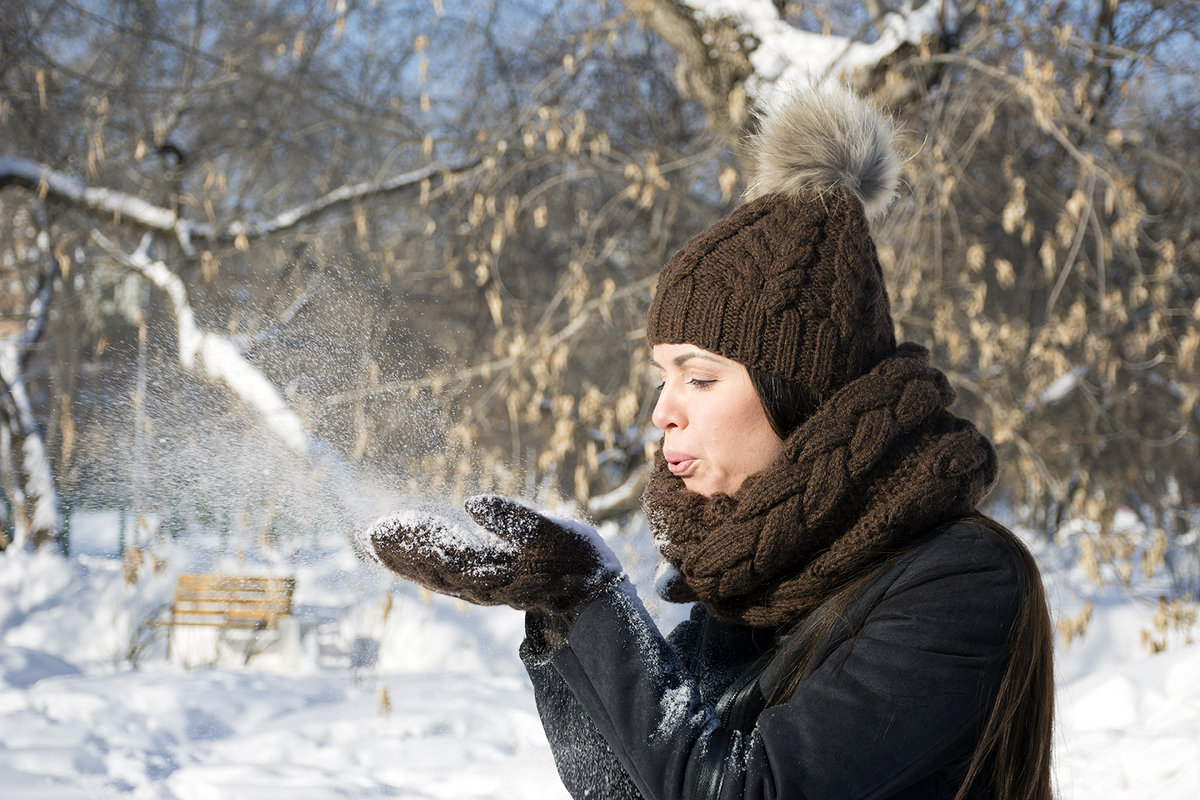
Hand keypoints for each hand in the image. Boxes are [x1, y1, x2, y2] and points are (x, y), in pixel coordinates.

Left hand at [366, 495, 622, 622]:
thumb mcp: (554, 531)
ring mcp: (483, 588)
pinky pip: (446, 577)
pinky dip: (423, 565)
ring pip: (435, 574)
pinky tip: (411, 555)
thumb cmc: (579, 559)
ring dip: (406, 558)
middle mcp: (481, 585)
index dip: (411, 538)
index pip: (440, 554)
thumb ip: (512, 518)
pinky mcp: (489, 585)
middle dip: (399, 550)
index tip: (383, 524)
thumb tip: (469, 501)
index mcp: (493, 571)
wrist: (597, 596)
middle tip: (369, 532)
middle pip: (430, 567)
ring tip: (378, 541)